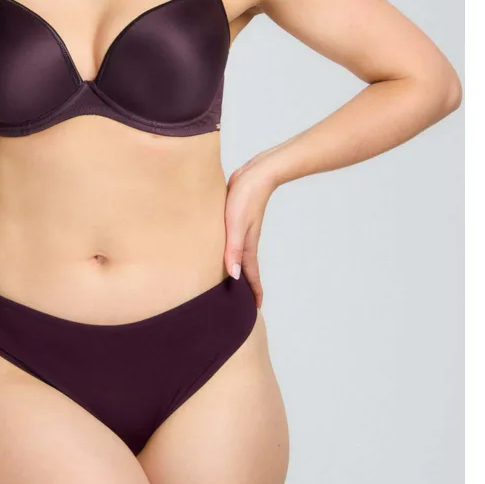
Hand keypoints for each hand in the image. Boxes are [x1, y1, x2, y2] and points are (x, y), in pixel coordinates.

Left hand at [223, 158, 278, 309]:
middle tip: (243, 303)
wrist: (257, 173)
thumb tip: (234, 276)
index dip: (252, 293)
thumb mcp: (236, 224)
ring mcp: (243, 231)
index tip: (255, 310)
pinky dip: (233, 253)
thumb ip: (234, 250)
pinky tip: (226, 251)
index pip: (250, 275)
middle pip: (246, 269)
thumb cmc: (245, 197)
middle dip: (247, 287)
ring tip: (235, 282)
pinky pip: (235, 243)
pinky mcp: (238, 220)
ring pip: (240, 256)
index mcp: (246, 246)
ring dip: (240, 270)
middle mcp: (246, 241)